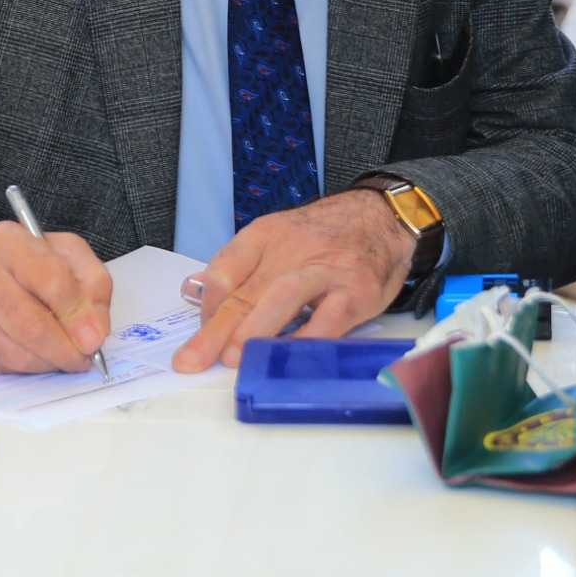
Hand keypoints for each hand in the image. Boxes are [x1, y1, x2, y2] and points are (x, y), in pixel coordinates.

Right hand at [0, 221, 112, 375]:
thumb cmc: (21, 265)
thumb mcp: (64, 255)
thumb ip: (91, 285)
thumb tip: (95, 332)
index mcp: (8, 241)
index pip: (51, 279)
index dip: (77, 314)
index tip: (94, 338)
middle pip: (29, 324)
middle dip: (64, 350)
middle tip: (82, 359)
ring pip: (14, 353)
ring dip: (46, 363)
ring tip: (60, 357)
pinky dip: (23, 369)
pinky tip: (30, 354)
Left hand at [173, 189, 412, 371]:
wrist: (381, 216)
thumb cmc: (325, 236)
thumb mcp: (279, 237)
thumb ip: (245, 267)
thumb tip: (201, 297)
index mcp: (264, 236)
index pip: (223, 270)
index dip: (206, 306)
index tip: (202, 334)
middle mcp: (290, 250)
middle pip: (245, 291)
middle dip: (215, 330)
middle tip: (193, 360)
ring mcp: (324, 270)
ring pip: (282, 298)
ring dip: (254, 331)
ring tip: (234, 360)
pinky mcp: (355, 291)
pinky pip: (328, 319)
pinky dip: (306, 341)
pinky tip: (288, 360)